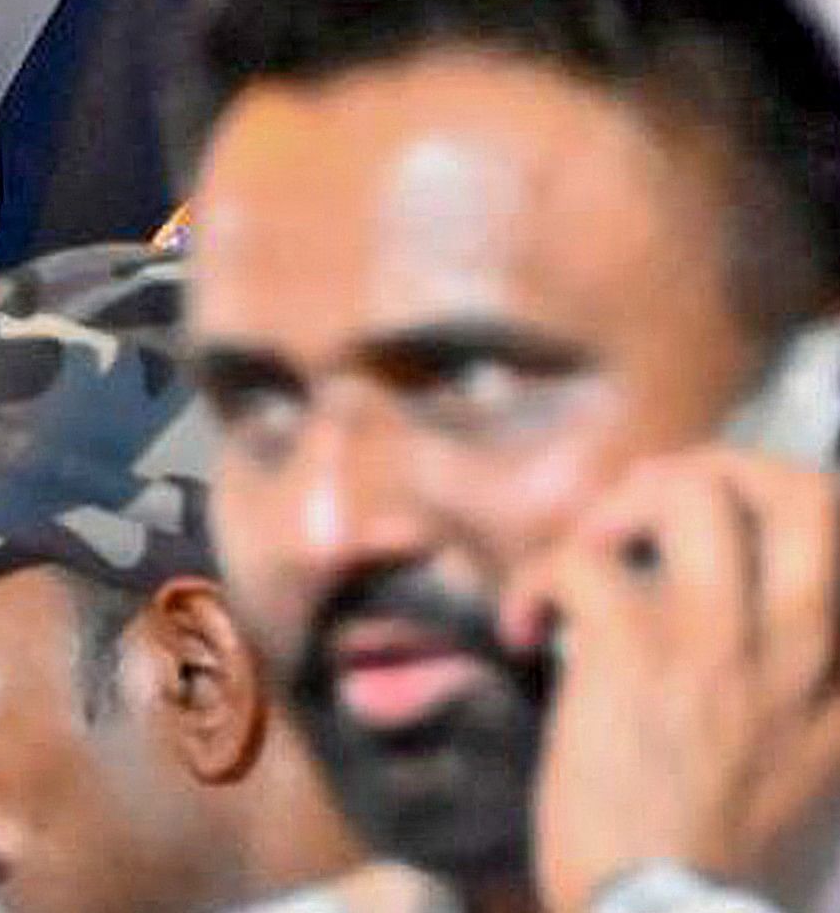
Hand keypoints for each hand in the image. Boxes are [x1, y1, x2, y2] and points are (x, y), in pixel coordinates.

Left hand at [508, 449, 839, 912]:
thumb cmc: (715, 860)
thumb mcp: (805, 777)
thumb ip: (803, 696)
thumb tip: (754, 627)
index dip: (784, 515)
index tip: (722, 535)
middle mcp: (801, 655)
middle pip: (801, 493)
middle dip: (722, 469)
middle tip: (657, 510)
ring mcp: (720, 648)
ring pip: (692, 493)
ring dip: (624, 505)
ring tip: (593, 557)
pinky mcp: (632, 656)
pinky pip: (582, 560)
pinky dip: (536, 582)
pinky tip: (524, 631)